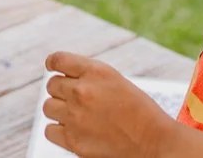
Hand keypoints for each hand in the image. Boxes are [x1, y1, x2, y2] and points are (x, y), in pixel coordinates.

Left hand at [43, 52, 171, 157]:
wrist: (154, 142)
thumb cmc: (138, 111)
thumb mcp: (115, 80)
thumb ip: (88, 76)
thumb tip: (61, 76)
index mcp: (95, 72)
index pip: (58, 60)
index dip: (53, 64)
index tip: (52, 68)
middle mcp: (82, 91)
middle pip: (52, 85)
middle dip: (61, 91)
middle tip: (76, 100)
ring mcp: (75, 116)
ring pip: (48, 107)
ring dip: (58, 110)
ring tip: (76, 116)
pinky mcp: (73, 141)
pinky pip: (50, 131)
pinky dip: (58, 131)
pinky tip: (73, 130)